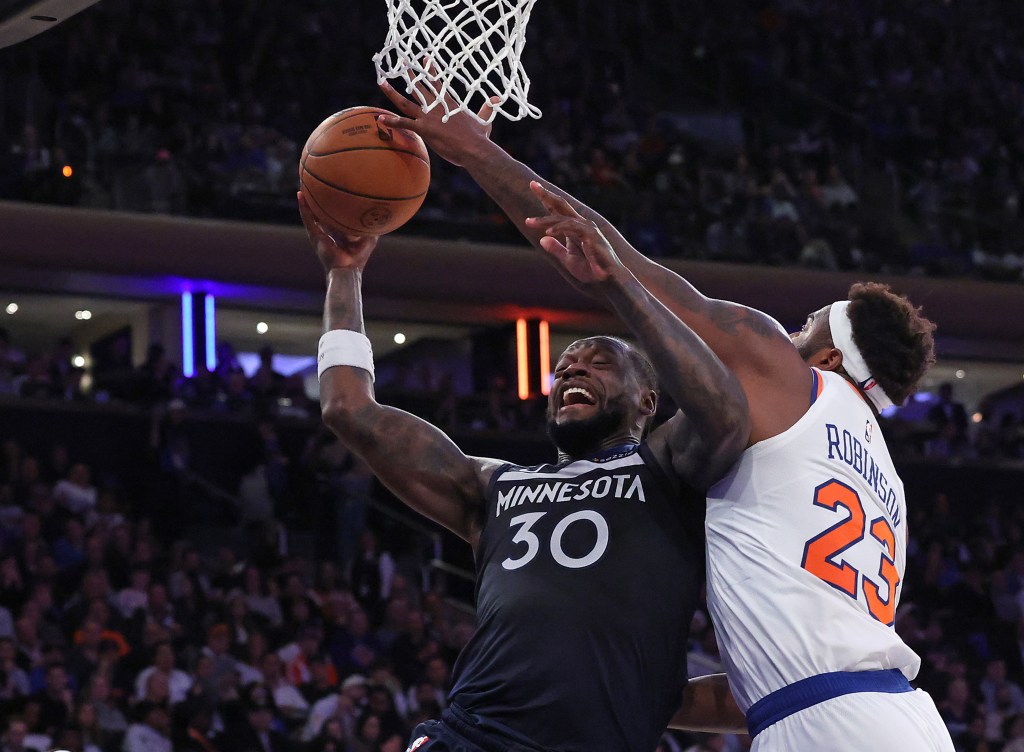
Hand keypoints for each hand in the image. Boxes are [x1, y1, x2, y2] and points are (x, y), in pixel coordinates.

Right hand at [298, 192, 377, 271]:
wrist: (347, 270)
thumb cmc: (359, 257)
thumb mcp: (369, 238)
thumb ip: (372, 226)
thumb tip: (382, 210)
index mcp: (339, 233)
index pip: (335, 217)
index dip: (333, 206)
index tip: (334, 193)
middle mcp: (328, 232)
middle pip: (321, 213)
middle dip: (318, 202)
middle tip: (316, 186)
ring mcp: (319, 234)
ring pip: (311, 214)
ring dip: (307, 201)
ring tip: (303, 186)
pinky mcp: (314, 236)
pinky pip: (308, 218)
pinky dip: (304, 207)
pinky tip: (301, 195)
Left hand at [378, 67, 499, 166]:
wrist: (475, 149)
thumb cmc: (479, 137)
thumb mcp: (485, 119)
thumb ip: (488, 107)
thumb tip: (498, 97)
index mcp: (448, 103)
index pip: (436, 82)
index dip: (429, 69)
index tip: (423, 58)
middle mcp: (435, 106)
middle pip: (418, 86)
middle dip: (409, 73)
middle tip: (401, 62)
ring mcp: (428, 117)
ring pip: (405, 102)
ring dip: (392, 92)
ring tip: (381, 82)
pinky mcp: (424, 129)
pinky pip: (404, 124)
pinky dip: (391, 121)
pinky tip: (379, 118)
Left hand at [524, 182, 625, 286]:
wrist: (608, 280)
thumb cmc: (591, 270)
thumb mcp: (568, 260)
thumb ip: (556, 249)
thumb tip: (542, 239)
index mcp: (576, 228)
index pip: (559, 210)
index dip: (546, 199)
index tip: (533, 187)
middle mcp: (582, 224)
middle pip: (561, 205)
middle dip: (546, 194)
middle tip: (532, 184)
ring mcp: (587, 228)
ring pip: (562, 218)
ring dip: (545, 220)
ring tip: (529, 222)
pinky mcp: (591, 235)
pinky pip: (571, 229)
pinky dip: (559, 229)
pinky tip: (547, 232)